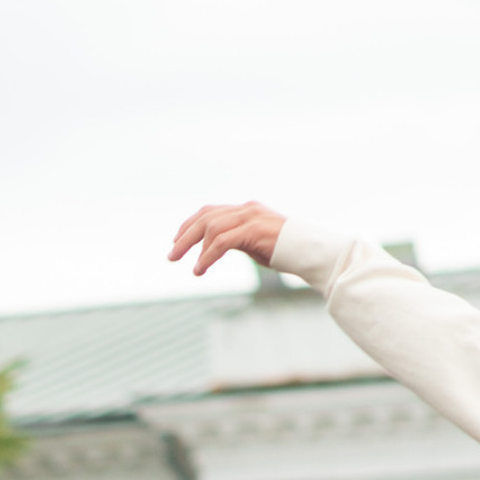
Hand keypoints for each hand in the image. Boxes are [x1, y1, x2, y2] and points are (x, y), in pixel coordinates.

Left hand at [169, 202, 284, 277]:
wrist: (308, 250)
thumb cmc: (283, 250)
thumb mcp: (253, 242)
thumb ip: (234, 239)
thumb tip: (213, 249)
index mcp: (245, 210)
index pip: (210, 211)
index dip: (189, 224)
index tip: (175, 240)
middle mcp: (246, 209)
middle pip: (206, 217)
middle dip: (185, 237)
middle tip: (171, 257)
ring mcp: (250, 218)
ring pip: (211, 228)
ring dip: (194, 249)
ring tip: (190, 269)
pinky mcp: (254, 230)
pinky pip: (222, 242)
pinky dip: (207, 256)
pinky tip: (200, 269)